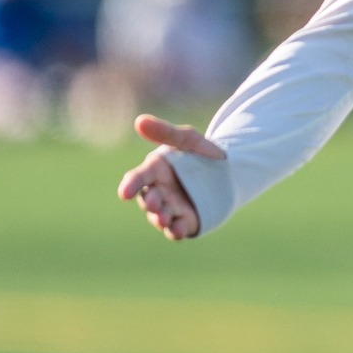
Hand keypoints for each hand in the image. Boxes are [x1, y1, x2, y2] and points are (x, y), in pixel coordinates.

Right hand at [116, 114, 222, 241]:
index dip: (130, 185)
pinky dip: (176, 231)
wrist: (228, 171)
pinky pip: (177, 229)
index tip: (124, 194)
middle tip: (155, 202)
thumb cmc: (201, 153)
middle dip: (150, 202)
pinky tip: (179, 230)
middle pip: (148, 199)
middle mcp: (158, 191)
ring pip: (160, 216)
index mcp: (154, 171)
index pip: (137, 178)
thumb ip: (166, 132)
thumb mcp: (188, 139)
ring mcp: (170, 207)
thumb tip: (139, 121)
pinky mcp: (184, 220)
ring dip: (160, 219)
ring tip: (164, 219)